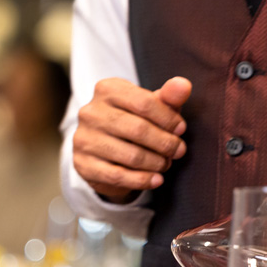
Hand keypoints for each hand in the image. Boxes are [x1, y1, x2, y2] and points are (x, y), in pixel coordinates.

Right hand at [71, 77, 190, 202]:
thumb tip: (184, 85)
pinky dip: (142, 180)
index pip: (144, 102)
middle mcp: (90, 112)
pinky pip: (118, 176)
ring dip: (156, 163)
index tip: (181, 129)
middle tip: (179, 151)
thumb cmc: (134, 120)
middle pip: (138, 129)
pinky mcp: (83, 164)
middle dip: (165, 143)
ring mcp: (84, 139)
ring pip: (130, 155)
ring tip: (166, 164)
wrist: (104, 150)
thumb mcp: (151, 106)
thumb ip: (169, 96)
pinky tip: (157, 180)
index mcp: (107, 90)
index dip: (168, 118)